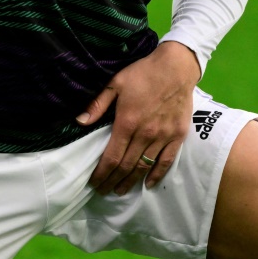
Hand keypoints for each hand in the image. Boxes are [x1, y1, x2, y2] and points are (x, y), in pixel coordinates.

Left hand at [78, 41, 200, 195]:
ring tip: (121, 190)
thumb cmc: (143, 73)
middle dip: (113, 181)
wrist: (176, 68)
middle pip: (126, 166)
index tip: (94, 183)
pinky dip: (157, 175)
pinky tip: (148, 184)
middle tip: (104, 191)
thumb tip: (80, 121)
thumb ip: (97, 104)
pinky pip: (166, 161)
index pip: (111, 156)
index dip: (102, 173)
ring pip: (144, 167)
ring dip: (131, 181)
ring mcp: (163, 137)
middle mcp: (145, 134)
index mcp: (127, 123)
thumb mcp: (115, 83)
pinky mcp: (177, 136)